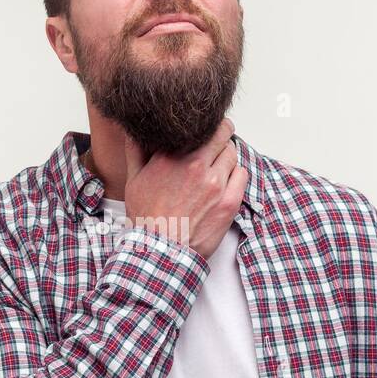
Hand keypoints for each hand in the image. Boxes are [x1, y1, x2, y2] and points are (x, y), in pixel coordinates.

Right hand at [122, 118, 246, 260]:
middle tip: (217, 140)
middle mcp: (196, 166)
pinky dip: (236, 173)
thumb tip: (135, 131)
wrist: (161, 252)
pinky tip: (226, 181)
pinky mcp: (229, 202)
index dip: (206, 124)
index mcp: (172, 157)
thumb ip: (136, 151)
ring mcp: (216, 184)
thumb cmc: (147, 220)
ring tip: (216, 166)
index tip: (206, 127)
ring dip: (226, 156)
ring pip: (232, 154)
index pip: (201, 125)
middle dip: (221, 135)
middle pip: (222, 134)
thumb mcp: (134, 180)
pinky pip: (242, 174)